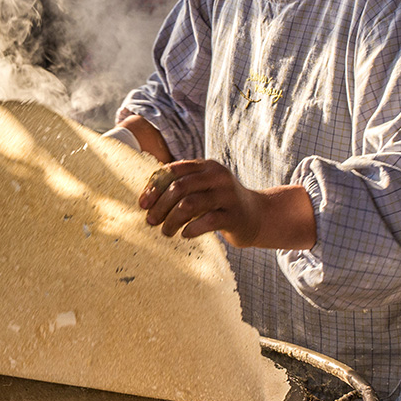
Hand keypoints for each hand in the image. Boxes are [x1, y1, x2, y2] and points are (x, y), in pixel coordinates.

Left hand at [139, 159, 263, 246]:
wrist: (257, 216)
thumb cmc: (220, 203)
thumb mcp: (203, 188)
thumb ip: (182, 186)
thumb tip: (147, 199)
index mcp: (207, 166)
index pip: (173, 171)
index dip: (154, 187)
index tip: (143, 204)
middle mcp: (218, 177)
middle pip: (179, 187)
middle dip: (160, 205)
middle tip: (151, 221)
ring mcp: (228, 195)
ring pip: (190, 204)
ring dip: (172, 220)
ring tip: (166, 231)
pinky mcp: (234, 215)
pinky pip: (207, 221)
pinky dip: (191, 229)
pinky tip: (185, 234)